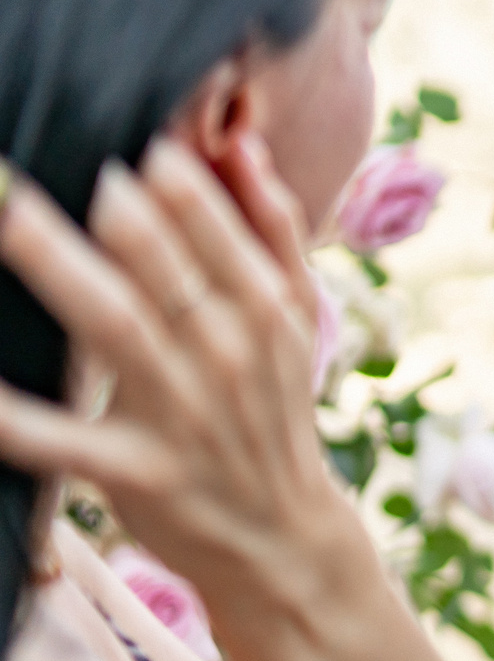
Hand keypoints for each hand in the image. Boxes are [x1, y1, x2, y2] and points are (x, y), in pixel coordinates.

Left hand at [0, 139, 350, 612]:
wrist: (283, 540)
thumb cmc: (271, 414)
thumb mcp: (297, 322)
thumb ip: (274, 231)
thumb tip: (243, 146)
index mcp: (265, 307)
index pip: (210, 219)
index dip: (162, 167)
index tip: (115, 120)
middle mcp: (227, 352)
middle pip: (158, 261)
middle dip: (106, 201)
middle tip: (35, 151)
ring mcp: (182, 413)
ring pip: (116, 325)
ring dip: (57, 266)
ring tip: (6, 211)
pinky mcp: (136, 474)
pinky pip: (63, 440)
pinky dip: (13, 417)